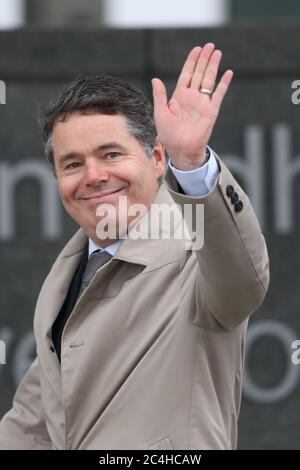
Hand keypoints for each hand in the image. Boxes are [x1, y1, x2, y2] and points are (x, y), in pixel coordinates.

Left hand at [152, 43, 232, 169]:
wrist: (181, 149)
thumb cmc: (168, 135)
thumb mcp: (160, 113)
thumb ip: (160, 96)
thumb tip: (155, 79)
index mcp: (179, 97)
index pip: (186, 74)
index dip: (191, 62)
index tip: (196, 49)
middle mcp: (192, 97)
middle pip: (199, 73)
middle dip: (204, 59)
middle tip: (209, 45)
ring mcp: (202, 103)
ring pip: (209, 80)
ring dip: (213, 66)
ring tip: (217, 52)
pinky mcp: (211, 110)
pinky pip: (218, 94)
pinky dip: (223, 84)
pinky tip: (228, 73)